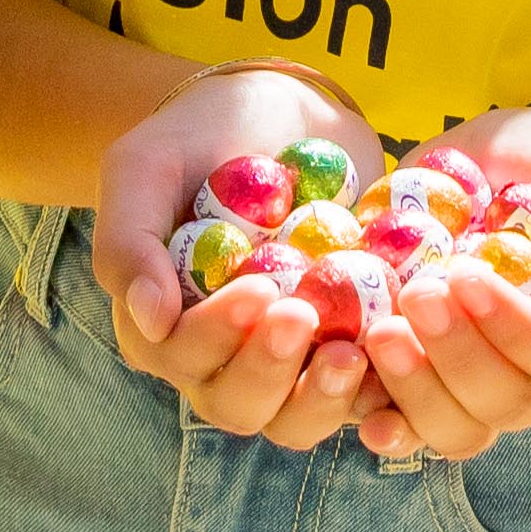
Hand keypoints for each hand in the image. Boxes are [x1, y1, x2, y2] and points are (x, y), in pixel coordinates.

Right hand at [90, 58, 385, 448]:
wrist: (281, 111)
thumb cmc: (200, 134)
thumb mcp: (147, 166)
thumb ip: (129, 239)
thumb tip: (150, 320)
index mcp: (163, 325)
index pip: (181, 357)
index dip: (217, 336)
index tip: (257, 289)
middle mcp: (221, 358)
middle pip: (238, 404)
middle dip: (269, 371)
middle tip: (303, 315)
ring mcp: (288, 360)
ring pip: (297, 420)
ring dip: (324, 399)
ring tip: (354, 354)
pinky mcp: (345, 346)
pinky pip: (364, 394)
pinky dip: (382, 385)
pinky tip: (401, 348)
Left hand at [354, 102, 530, 461]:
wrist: (522, 163)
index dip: (510, 325)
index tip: (464, 273)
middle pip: (504, 400)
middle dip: (453, 355)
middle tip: (415, 293)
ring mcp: (481, 379)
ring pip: (457, 425)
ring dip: (414, 391)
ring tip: (378, 334)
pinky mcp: (430, 371)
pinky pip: (410, 422)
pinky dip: (382, 417)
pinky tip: (355, 406)